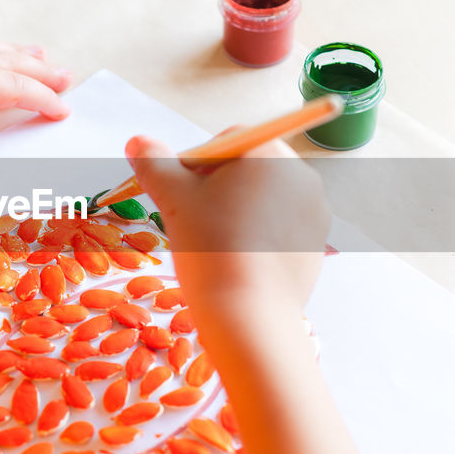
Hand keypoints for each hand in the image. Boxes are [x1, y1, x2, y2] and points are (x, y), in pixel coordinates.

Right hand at [124, 134, 327, 331]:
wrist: (249, 312)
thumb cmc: (211, 245)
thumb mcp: (173, 197)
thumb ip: (154, 162)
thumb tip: (137, 142)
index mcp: (270, 152)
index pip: (227, 141)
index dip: (198, 164)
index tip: (184, 194)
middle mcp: (302, 174)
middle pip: (249, 169)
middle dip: (221, 188)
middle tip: (198, 219)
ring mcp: (315, 211)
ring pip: (265, 200)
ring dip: (240, 212)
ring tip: (219, 243)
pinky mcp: (317, 243)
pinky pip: (283, 228)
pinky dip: (261, 236)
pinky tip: (240, 260)